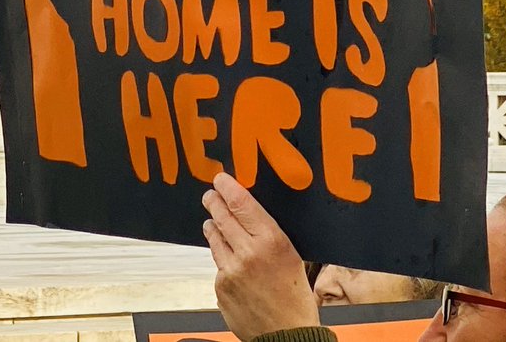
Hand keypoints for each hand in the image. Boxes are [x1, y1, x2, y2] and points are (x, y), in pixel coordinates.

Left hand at [203, 173, 317, 341]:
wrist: (286, 334)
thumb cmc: (294, 296)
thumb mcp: (291, 255)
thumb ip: (268, 233)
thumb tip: (247, 213)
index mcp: (271, 240)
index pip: (241, 203)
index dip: (227, 187)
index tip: (221, 179)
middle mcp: (248, 253)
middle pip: (222, 216)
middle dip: (214, 202)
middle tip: (210, 195)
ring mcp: (231, 271)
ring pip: (215, 238)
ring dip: (212, 227)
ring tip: (212, 222)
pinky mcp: (220, 287)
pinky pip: (217, 265)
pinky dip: (221, 259)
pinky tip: (229, 261)